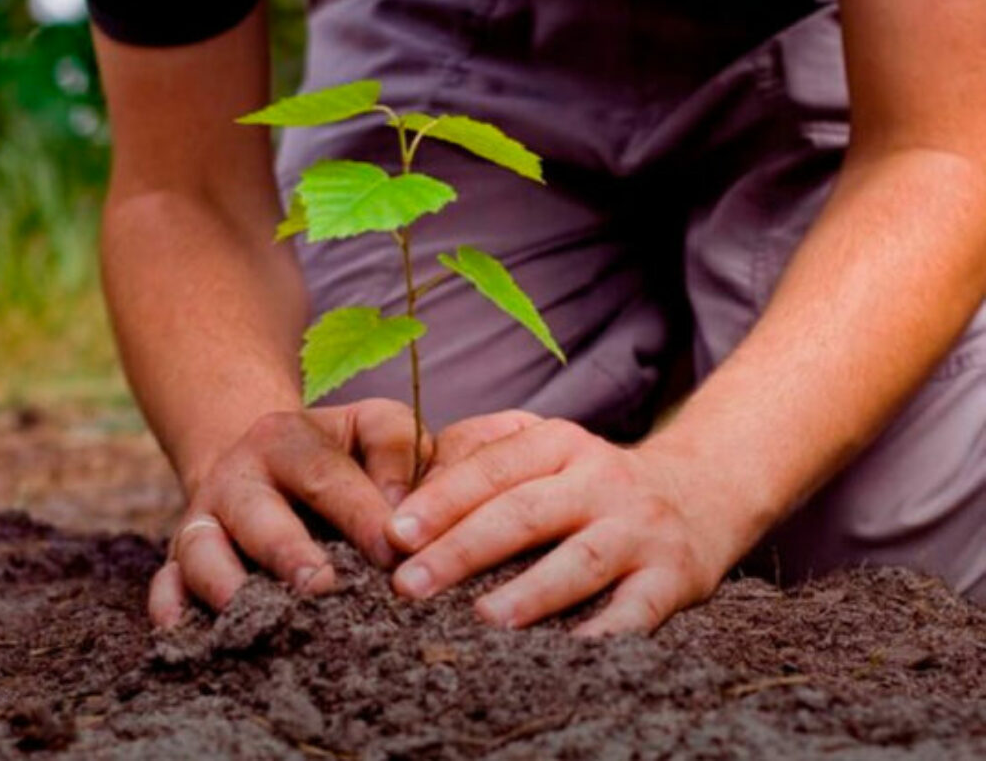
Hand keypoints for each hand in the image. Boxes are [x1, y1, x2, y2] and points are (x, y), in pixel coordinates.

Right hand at [149, 398, 429, 627]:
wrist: (262, 459)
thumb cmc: (338, 453)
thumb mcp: (370, 426)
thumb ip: (396, 450)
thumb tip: (403, 517)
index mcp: (286, 439)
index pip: (325, 474)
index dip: (360, 513)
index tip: (394, 553)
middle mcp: (237, 477)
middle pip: (257, 515)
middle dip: (288, 553)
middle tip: (323, 587)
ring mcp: (203, 519)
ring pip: (201, 550)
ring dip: (228, 585)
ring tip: (263, 619)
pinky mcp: (180, 558)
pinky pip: (165, 583)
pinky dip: (170, 606)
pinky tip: (185, 632)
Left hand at [385, 411, 752, 635]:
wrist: (702, 492)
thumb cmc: (591, 481)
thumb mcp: (546, 450)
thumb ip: (481, 460)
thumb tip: (405, 499)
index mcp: (558, 443)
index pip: (492, 469)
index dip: (440, 500)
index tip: (395, 534)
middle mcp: (600, 479)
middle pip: (524, 512)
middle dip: (462, 549)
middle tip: (410, 584)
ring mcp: (639, 528)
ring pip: (580, 560)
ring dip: (530, 591)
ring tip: (482, 618)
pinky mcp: (674, 576)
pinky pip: (638, 609)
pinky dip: (606, 632)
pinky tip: (569, 653)